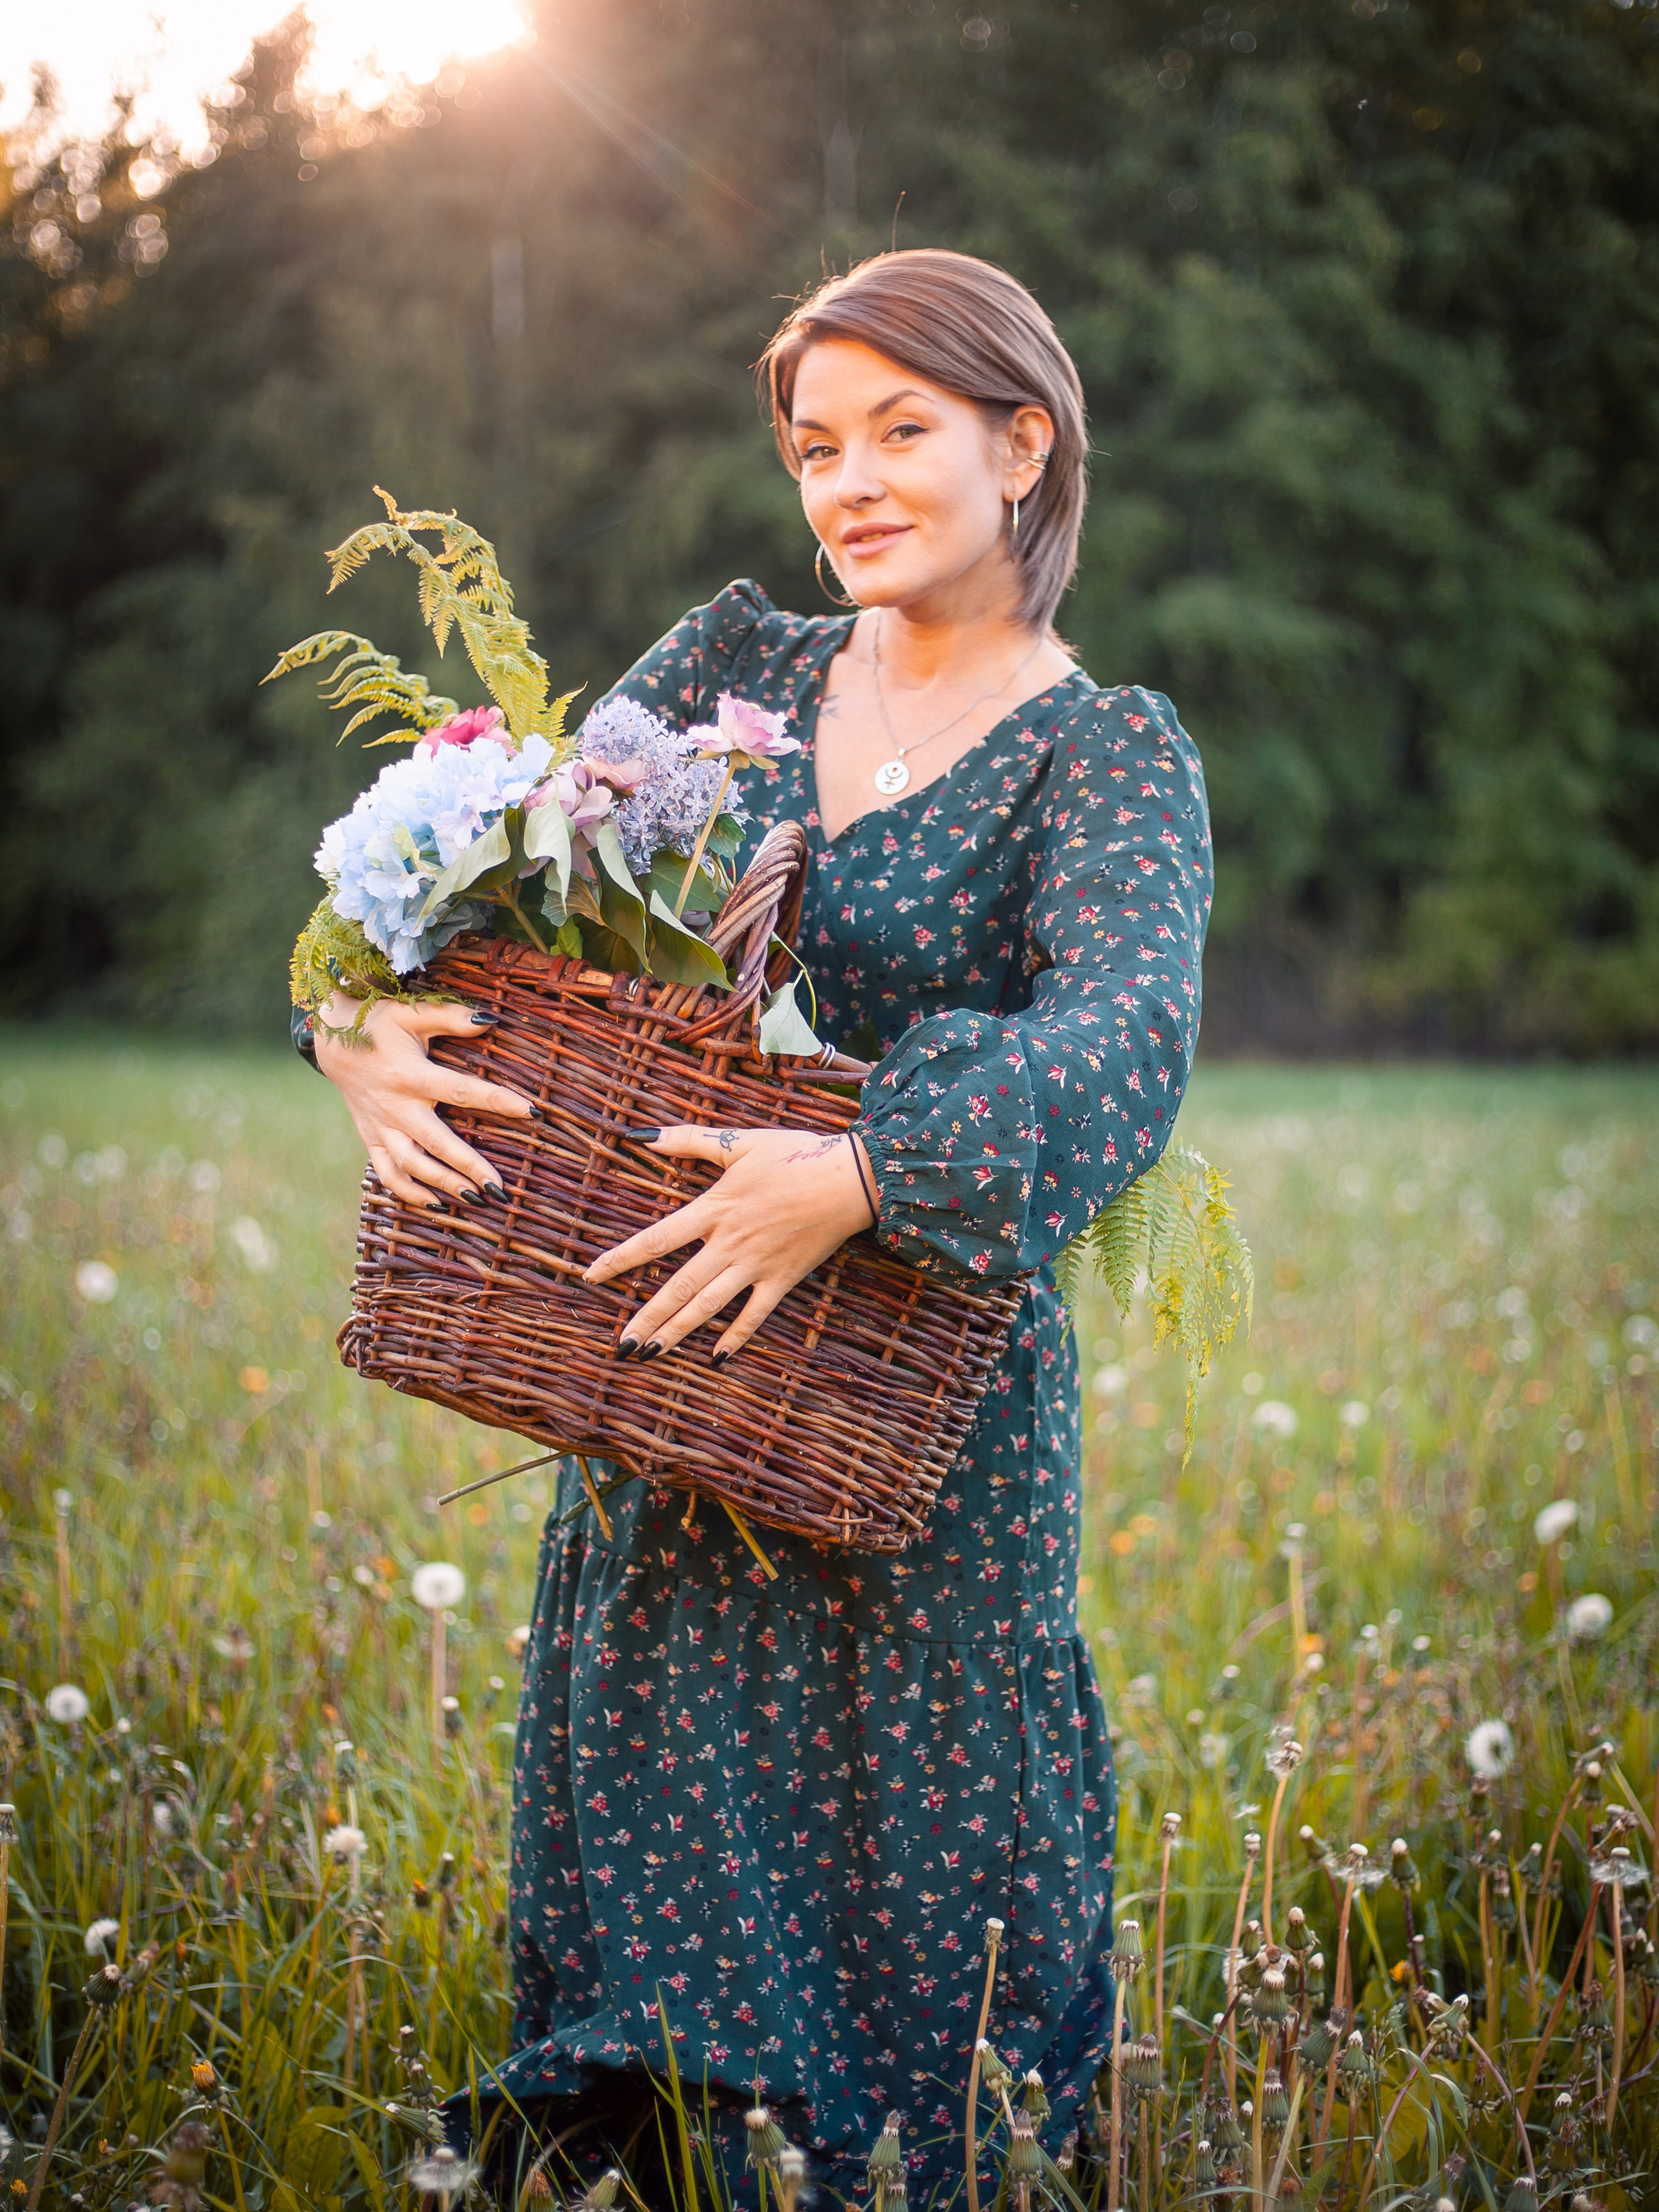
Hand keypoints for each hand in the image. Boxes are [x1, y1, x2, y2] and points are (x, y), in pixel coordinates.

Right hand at [313, 992, 537, 1208]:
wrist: (330, 1042)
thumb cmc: (378, 1023)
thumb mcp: (412, 1012)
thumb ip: (450, 1017)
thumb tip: (490, 1022)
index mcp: (411, 1074)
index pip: (462, 1090)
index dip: (497, 1100)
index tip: (532, 1111)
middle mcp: (396, 1105)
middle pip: (436, 1141)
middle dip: (467, 1166)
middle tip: (498, 1187)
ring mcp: (381, 1125)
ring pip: (411, 1163)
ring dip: (443, 1184)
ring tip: (476, 1200)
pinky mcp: (370, 1137)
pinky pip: (386, 1171)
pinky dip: (408, 1192)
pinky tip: (436, 1205)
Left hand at [582, 1124, 878, 1363]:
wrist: (850, 1178)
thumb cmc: (794, 1154)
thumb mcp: (738, 1143)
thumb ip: (688, 1140)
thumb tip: (641, 1136)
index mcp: (713, 1209)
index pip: (656, 1239)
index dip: (621, 1259)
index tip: (591, 1277)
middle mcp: (729, 1243)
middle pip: (678, 1286)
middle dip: (647, 1317)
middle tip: (620, 1344)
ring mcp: (756, 1265)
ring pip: (708, 1306)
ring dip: (677, 1332)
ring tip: (649, 1355)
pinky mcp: (783, 1279)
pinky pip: (754, 1315)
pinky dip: (735, 1337)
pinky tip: (716, 1359)